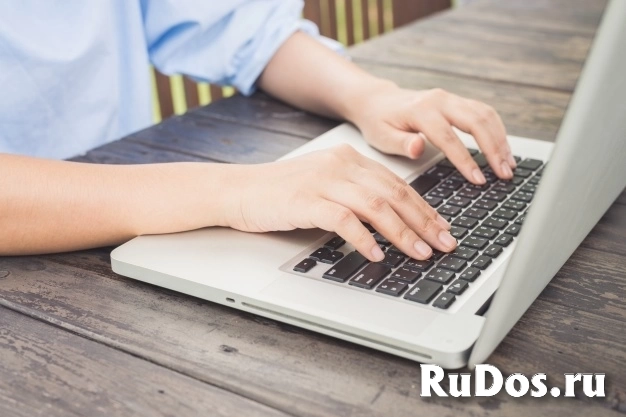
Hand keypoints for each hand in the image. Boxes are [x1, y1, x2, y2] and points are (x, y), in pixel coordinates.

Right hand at [226, 145, 457, 261]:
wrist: (239, 190)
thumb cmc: (282, 193)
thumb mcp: (325, 185)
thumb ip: (355, 194)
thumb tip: (391, 222)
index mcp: (349, 159)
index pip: (396, 184)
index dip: (423, 207)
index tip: (442, 227)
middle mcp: (341, 165)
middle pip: (393, 193)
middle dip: (424, 221)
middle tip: (444, 243)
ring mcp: (323, 181)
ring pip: (375, 205)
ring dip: (402, 232)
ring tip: (420, 253)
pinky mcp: (306, 200)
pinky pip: (344, 219)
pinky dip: (364, 238)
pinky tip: (376, 254)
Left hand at [347, 85, 516, 183]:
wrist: (377, 100)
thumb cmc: (378, 122)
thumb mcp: (381, 137)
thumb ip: (401, 144)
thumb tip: (417, 148)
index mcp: (420, 110)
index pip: (448, 137)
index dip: (465, 159)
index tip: (478, 179)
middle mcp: (439, 100)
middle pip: (476, 121)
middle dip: (494, 149)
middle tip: (504, 174)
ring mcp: (451, 98)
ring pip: (485, 114)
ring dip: (500, 140)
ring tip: (509, 165)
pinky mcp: (457, 101)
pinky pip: (484, 112)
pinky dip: (497, 130)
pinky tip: (503, 149)